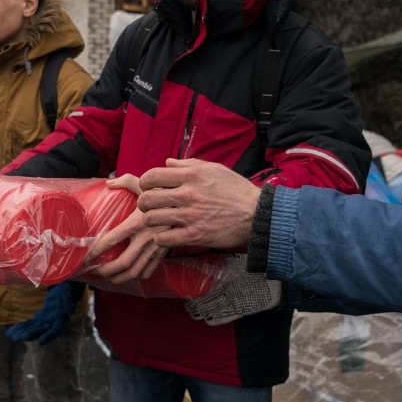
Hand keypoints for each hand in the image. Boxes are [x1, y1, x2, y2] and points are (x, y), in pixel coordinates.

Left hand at [5, 281, 83, 344]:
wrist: (69, 285)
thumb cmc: (69, 282)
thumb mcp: (68, 282)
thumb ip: (63, 281)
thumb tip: (61, 272)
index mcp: (65, 312)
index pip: (58, 327)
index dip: (50, 335)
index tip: (40, 342)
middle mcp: (57, 319)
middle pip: (43, 329)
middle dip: (31, 333)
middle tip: (17, 337)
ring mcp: (49, 319)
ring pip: (35, 328)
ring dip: (22, 332)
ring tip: (10, 336)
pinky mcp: (43, 317)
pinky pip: (31, 323)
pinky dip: (21, 327)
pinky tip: (10, 332)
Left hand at [83, 173, 168, 284]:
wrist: (189, 207)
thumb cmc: (163, 194)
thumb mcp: (144, 184)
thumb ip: (125, 181)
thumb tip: (107, 183)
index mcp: (137, 222)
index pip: (112, 239)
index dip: (96, 250)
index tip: (86, 256)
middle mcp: (146, 238)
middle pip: (123, 262)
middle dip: (106, 270)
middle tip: (95, 271)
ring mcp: (155, 248)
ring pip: (135, 271)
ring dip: (119, 277)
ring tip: (108, 278)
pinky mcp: (162, 253)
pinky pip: (148, 270)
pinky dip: (136, 276)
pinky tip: (127, 275)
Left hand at [137, 158, 259, 249]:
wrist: (257, 214)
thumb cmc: (236, 190)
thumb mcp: (215, 169)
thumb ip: (189, 164)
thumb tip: (167, 162)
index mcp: (191, 176)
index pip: (152, 176)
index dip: (144, 183)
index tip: (148, 188)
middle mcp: (188, 194)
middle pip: (147, 198)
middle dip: (143, 203)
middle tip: (148, 207)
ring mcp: (191, 216)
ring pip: (151, 219)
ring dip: (150, 221)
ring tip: (156, 222)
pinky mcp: (195, 235)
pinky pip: (164, 239)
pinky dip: (160, 239)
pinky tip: (166, 236)